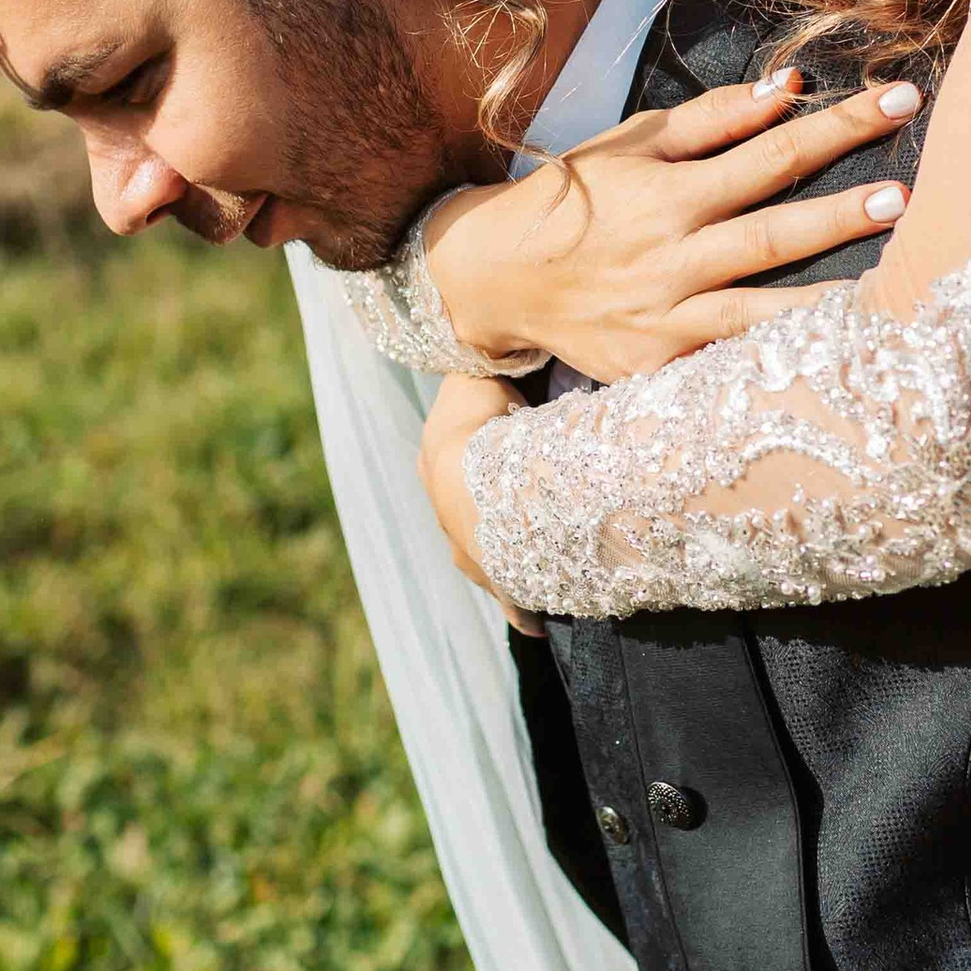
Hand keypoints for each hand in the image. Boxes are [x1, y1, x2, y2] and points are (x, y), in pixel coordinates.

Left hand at [419, 371, 537, 625]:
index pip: (450, 463)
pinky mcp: (500, 584)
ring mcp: (472, 553)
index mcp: (437, 465)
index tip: (494, 459)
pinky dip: (523, 613)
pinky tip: (534, 625)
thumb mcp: (478, 379)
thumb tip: (499, 344)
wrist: (481, 482)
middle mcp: (447, 514)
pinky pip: (514, 602)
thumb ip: (488, 364)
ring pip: (486, 559)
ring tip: (532, 563)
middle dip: (483, 514)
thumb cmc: (482, 427)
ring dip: (504, 559)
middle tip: (515, 513)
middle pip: (464, 515)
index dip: (474, 457)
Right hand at [423, 72, 921, 384]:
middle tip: (908, 199)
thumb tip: (789, 90)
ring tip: (893, 300)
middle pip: (774, 235)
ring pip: (760, 317)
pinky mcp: (656, 369)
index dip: (840, 126)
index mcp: (669, 195)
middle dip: (843, 216)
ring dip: (828, 306)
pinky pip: (729, 366)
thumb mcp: (632, 144)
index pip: (773, 154)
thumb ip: (713, 120)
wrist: (492, 277)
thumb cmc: (575, 199)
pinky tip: (834, 361)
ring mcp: (663, 321)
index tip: (901, 100)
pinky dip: (779, 362)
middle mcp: (670, 259)